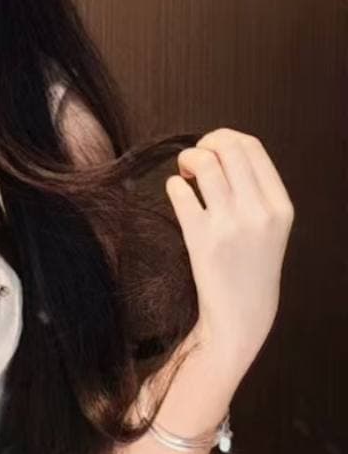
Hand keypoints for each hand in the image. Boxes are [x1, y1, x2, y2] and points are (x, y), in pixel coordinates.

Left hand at [166, 128, 294, 379]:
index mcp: (280, 205)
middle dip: (204, 144)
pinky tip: (179, 195)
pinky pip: (179, 191)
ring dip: (186, 160)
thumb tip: (218, 146)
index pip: (252, 146)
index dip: (225, 137)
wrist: (241, 316)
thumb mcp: (269, 225)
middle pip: (227, 147)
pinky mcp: (201, 239)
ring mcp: (230, 225)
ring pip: (203, 163)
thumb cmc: (250, 264)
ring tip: (184, 176)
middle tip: (194, 162)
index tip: (212, 148)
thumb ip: (254, 187)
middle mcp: (259, 212)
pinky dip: (174, 186)